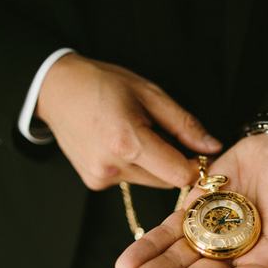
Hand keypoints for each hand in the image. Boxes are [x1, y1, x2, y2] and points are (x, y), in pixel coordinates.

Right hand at [35, 53, 221, 189]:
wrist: (55, 90)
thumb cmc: (102, 84)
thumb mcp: (150, 94)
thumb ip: (184, 125)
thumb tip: (212, 147)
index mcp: (128, 141)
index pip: (179, 174)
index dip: (195, 165)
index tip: (198, 152)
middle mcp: (113, 166)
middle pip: (166, 180)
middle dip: (173, 162)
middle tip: (163, 134)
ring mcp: (102, 177)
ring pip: (149, 181)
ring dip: (153, 164)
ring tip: (136, 135)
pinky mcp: (95, 183)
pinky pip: (130, 179)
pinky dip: (134, 165)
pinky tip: (120, 144)